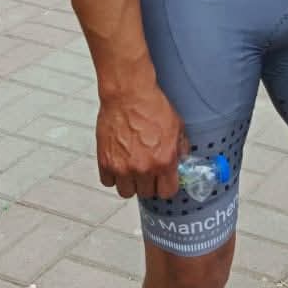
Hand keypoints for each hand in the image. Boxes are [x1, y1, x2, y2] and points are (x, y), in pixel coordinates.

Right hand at [96, 81, 187, 198]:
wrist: (128, 94)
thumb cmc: (151, 105)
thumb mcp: (177, 126)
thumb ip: (180, 149)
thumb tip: (181, 162)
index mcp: (164, 161)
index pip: (167, 192)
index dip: (166, 185)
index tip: (163, 180)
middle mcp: (144, 168)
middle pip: (147, 193)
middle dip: (149, 182)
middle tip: (147, 169)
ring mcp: (123, 167)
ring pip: (127, 192)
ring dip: (130, 182)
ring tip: (131, 167)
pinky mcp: (105, 162)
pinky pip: (108, 182)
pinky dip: (112, 175)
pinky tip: (118, 162)